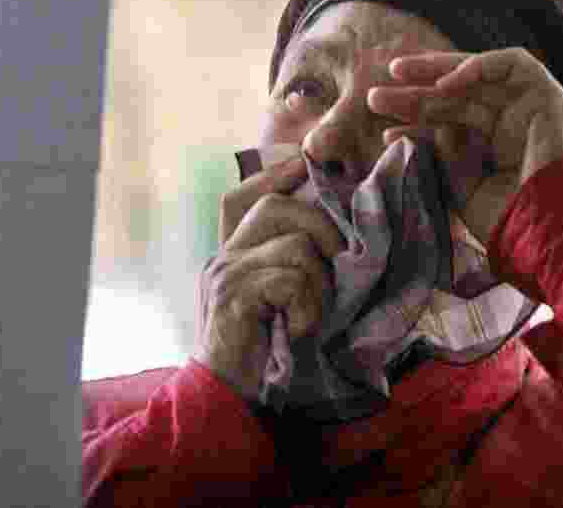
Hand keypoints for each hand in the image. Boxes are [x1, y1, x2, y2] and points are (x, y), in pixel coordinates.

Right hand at [193, 155, 343, 400]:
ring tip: (311, 314)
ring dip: (319, 281)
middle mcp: (222, 256)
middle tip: (340, 262)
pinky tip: (299, 330)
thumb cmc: (261, 356)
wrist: (225, 401)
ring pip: (293, 243)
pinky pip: (290, 278)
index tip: (305, 163)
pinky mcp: (233, 295)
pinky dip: (308, 306)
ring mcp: (224, 273)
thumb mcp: (277, 305)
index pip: (242, 196)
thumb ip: (289, 270)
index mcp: (231, 255)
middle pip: (273, 206)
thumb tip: (337, 239)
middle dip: (320, 227)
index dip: (274, 174)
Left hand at [366, 47, 562, 251]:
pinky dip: (480, 66)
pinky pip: (516, 64)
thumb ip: (442, 153)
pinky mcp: (552, 98)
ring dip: (437, 71)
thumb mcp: (459, 183)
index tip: (385, 131)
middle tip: (375, 98)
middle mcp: (514, 124)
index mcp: (496, 148)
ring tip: (397, 73)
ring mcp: (533, 109)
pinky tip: (445, 82)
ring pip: (479, 77)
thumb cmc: (507, 219)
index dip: (416, 123)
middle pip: (458, 98)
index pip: (451, 123)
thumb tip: (421, 130)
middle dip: (416, 94)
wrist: (547, 232)